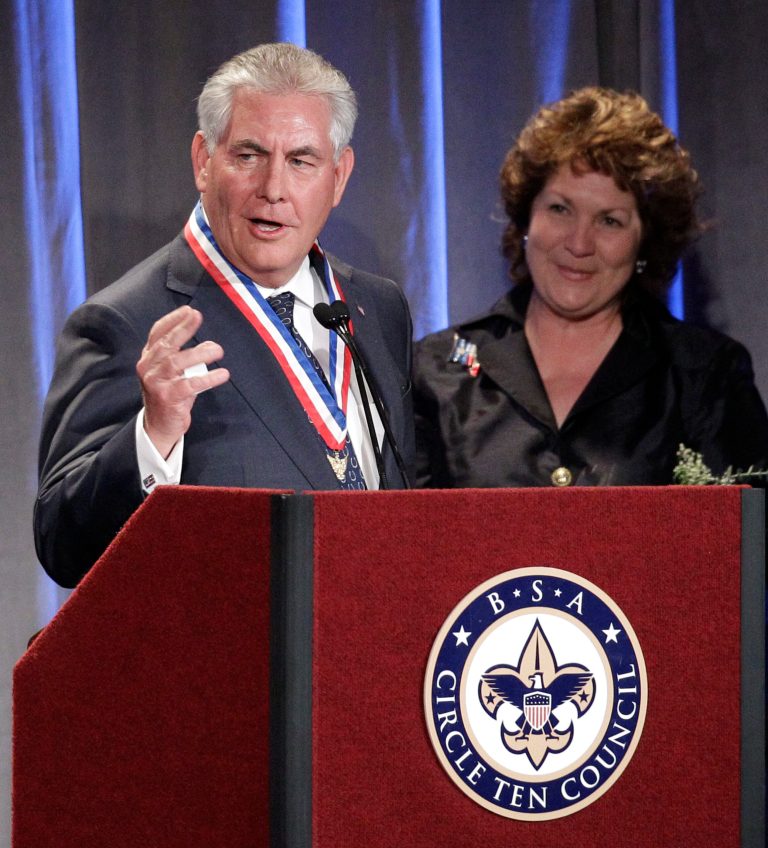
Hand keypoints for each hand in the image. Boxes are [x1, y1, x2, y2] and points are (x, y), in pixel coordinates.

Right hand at [136, 306, 229, 457]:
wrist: (159, 426)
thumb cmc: (170, 395)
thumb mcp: (172, 373)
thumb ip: (185, 357)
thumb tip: (210, 345)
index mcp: (148, 358)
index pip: (157, 333)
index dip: (172, 320)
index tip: (188, 311)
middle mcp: (148, 368)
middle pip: (166, 344)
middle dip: (183, 328)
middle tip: (198, 317)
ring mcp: (156, 383)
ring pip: (177, 362)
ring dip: (200, 354)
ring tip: (218, 351)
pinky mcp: (168, 398)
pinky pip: (190, 385)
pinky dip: (208, 378)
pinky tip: (222, 374)